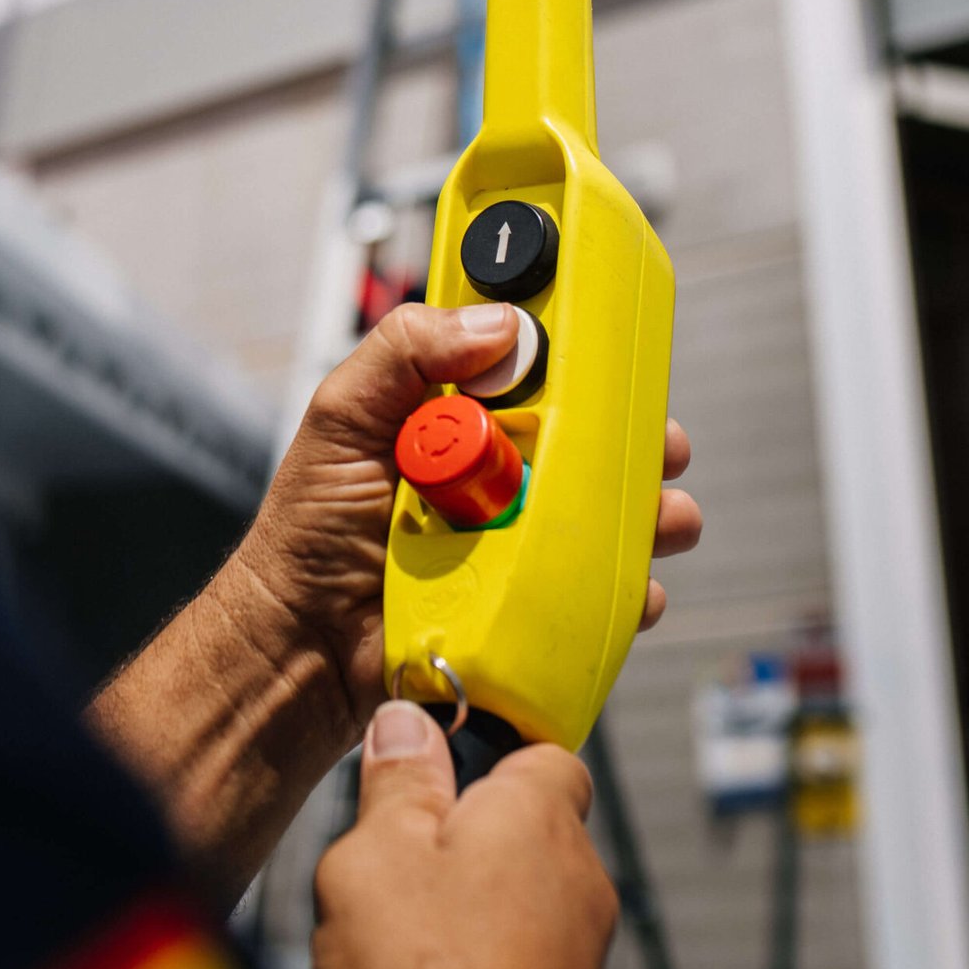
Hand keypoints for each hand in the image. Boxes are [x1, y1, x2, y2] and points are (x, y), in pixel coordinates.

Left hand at [235, 303, 701, 741]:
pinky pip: (595, 587)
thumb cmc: (310, 528)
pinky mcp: (528, 598)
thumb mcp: (343, 416)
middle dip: (635, 436)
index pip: (530, 367)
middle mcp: (496, 468)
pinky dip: (624, 587)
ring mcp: (516, 535)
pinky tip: (631, 588)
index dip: (579, 357)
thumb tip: (496, 324)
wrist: (303, 644)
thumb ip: (404, 352)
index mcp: (458, 413)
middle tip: (662, 442)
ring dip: (646, 512)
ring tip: (664, 517)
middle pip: (588, 439)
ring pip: (605, 512)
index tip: (615, 350)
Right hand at [313, 701, 616, 968]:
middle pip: (524, 829)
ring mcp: (581, 954)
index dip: (486, 754)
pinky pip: (520, 964)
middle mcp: (579, 877)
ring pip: (519, 900)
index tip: (430, 768)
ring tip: (399, 943)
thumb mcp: (374, 855)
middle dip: (463, 839)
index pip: (542, 752)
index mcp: (539, 814)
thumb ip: (394, 783)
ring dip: (467, 910)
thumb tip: (406, 723)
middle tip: (393, 864)